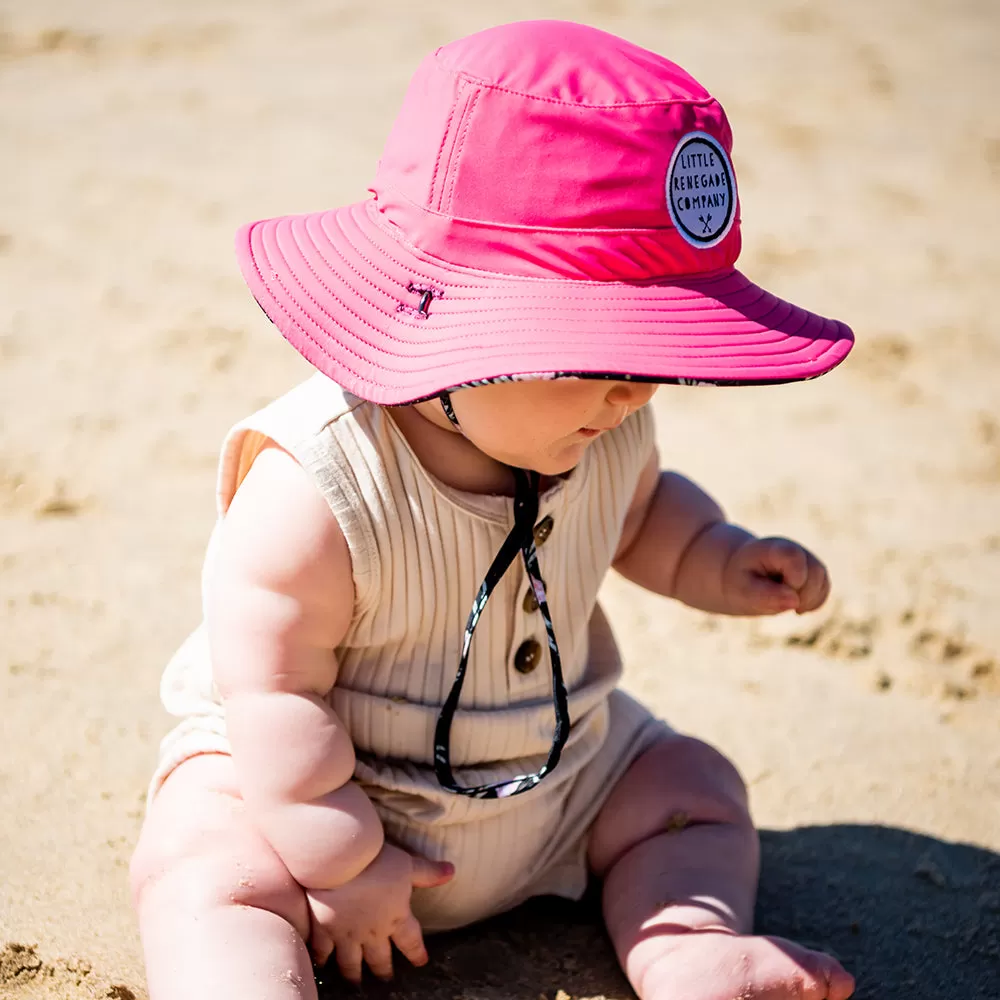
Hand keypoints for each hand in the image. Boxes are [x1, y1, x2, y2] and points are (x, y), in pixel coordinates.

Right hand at [305, 843, 453, 983]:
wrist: (336, 859)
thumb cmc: (375, 859)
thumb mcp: (407, 864)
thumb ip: (428, 872)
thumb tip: (452, 871)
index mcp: (395, 917)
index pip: (411, 941)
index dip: (416, 953)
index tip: (420, 962)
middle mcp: (371, 932)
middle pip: (380, 959)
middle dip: (384, 970)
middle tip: (386, 979)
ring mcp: (345, 934)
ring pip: (351, 963)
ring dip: (354, 973)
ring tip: (356, 982)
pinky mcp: (322, 929)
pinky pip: (322, 950)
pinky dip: (321, 959)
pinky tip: (321, 964)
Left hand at [722, 536, 829, 615]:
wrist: (742, 574)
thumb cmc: (741, 582)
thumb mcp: (743, 590)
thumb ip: (765, 596)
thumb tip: (794, 601)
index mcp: (774, 548)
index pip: (795, 559)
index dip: (794, 580)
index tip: (780, 590)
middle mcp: (795, 549)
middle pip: (815, 572)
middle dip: (801, 595)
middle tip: (778, 602)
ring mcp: (807, 559)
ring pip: (823, 582)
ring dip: (808, 601)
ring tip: (787, 606)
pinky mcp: (814, 573)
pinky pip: (824, 591)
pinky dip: (813, 604)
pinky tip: (796, 607)